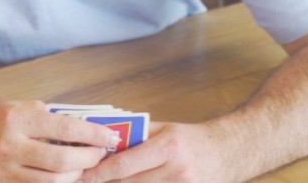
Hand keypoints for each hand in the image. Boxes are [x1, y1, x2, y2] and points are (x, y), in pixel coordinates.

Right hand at [0, 99, 118, 182]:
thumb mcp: (20, 106)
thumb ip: (49, 119)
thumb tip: (87, 132)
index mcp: (16, 119)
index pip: (65, 129)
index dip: (93, 135)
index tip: (110, 138)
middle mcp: (8, 145)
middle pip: (61, 162)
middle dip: (88, 160)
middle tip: (98, 155)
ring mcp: (1, 170)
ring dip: (74, 178)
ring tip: (81, 169)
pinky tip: (61, 180)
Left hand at [82, 122, 229, 182]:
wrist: (226, 152)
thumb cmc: (189, 139)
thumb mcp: (162, 130)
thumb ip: (134, 136)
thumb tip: (101, 142)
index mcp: (168, 147)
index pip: (124, 165)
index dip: (99, 173)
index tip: (81, 175)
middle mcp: (177, 171)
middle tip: (83, 181)